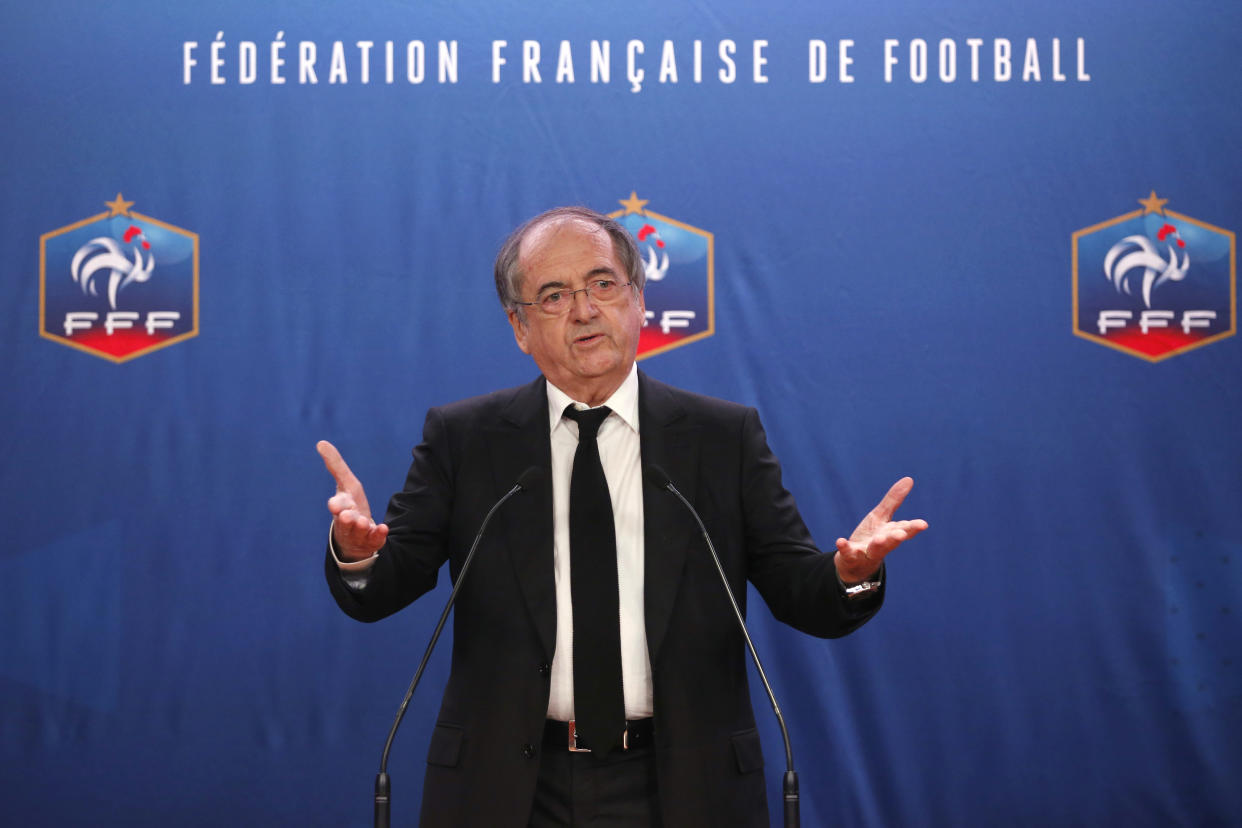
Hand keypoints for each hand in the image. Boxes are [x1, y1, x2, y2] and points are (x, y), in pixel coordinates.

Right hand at [317, 440, 388, 561]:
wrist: (355, 538)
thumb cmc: (349, 505)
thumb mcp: (345, 484)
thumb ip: (335, 465)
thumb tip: (321, 443)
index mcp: (341, 507)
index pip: (337, 505)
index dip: (336, 505)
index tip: (334, 504)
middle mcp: (348, 521)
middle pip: (346, 521)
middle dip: (347, 518)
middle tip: (348, 516)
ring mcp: (359, 532)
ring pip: (359, 531)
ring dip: (361, 526)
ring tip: (363, 523)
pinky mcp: (372, 540)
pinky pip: (375, 539)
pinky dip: (378, 534)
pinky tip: (383, 528)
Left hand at [834, 476, 926, 583]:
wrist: (854, 563)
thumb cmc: (872, 536)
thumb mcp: (881, 516)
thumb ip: (894, 500)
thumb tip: (909, 479)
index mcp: (890, 533)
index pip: (904, 529)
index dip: (913, 527)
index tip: (923, 524)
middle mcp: (882, 544)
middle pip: (891, 541)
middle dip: (896, 538)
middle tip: (901, 534)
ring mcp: (867, 551)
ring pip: (875, 550)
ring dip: (877, 545)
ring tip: (878, 540)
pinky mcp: (851, 557)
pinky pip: (847, 553)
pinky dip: (845, 548)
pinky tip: (840, 541)